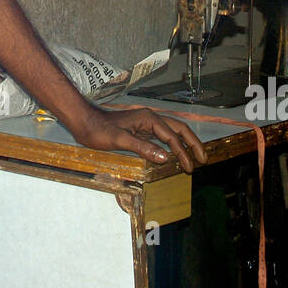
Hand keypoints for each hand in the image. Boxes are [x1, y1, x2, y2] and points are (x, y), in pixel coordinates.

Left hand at [70, 106, 207, 172]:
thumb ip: (142, 147)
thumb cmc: (98, 130)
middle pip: (179, 129)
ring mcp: (146, 123)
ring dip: (185, 143)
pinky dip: (173, 145)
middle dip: (193, 143)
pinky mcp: (141, 130)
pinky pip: (163, 136)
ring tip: (195, 157)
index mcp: (148, 119)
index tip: (190, 168)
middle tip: (203, 160)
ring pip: (173, 131)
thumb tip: (165, 158)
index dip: (182, 153)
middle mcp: (150, 119)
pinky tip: (175, 155)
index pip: (172, 137)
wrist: (84, 122)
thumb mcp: (119, 140)